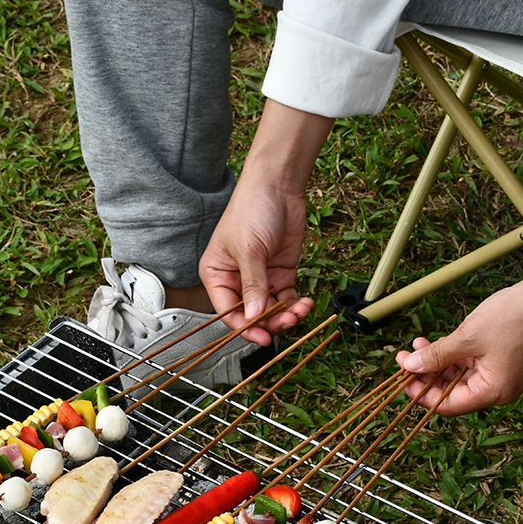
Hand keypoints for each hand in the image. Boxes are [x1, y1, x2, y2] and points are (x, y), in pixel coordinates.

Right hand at [199, 100, 331, 344]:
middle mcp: (236, 280)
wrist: (278, 186)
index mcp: (217, 275)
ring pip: (271, 310)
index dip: (245, 327)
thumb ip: (253, 285)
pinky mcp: (280, 274)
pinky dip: (296, 305)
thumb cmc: (251, 210)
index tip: (263, 337)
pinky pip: (286, 299)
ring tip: (300, 311)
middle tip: (288, 321)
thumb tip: (253, 318)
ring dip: (286, 315)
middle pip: (252, 315)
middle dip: (270, 321)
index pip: (227, 311)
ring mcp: (260, 279)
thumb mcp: (249, 250)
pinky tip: (305, 304)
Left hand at [395, 282, 522, 414]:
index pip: (448, 405)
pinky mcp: (501, 360)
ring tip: (416, 344)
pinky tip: (432, 342)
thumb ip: (436, 355)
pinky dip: (451, 354)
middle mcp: (500, 389)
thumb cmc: (515, 315)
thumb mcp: (467, 337)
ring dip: (436, 361)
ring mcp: (501, 374)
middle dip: (425, 374)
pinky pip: (469, 364)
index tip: (401, 379)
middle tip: (402, 358)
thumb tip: (409, 366)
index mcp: (495, 391)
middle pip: (451, 392)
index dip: (421, 394)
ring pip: (458, 376)